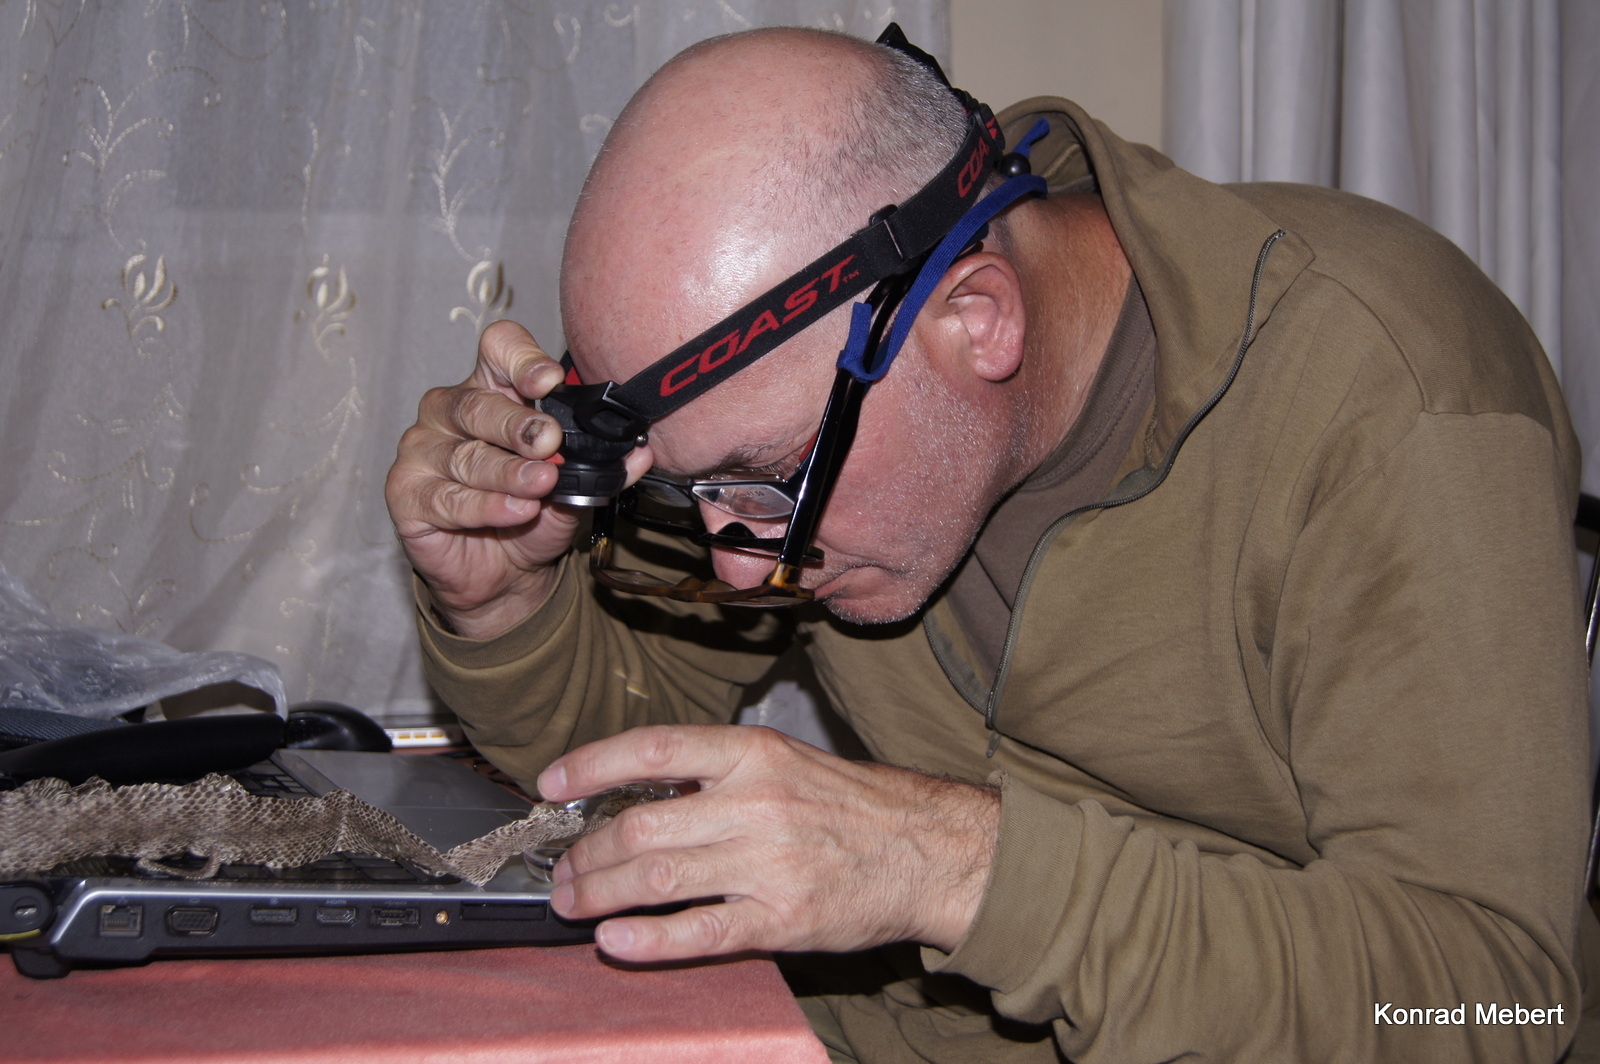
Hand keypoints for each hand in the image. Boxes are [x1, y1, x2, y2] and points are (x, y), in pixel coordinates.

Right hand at [384, 321, 651, 638]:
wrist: (506, 576)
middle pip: (478, 403)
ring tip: (542, 486)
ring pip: (466, 456)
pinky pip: (445, 496)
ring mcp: (422, 450)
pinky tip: (515, 511)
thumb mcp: (577, 487)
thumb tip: (642, 450)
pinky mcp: (406, 493)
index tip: (550, 381)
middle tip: (549, 442)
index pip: (498, 350)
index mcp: (493, 390)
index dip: (522, 359)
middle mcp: (450, 411)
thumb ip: (604, 465)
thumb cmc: (533, 514)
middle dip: (518, 424)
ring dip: (508, 473)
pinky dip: (485, 506)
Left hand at [537, 724, 999, 961]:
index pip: (653, 749)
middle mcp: (755, 802)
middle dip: (586, 852)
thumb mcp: (786, 761)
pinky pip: (699, 931)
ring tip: (574, 904)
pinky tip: (615, 941)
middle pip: (640, 825)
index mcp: (753, 753)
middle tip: (564, 870)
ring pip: (656, 876)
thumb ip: (717, 772)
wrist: (928, 849)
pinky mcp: (781, 918)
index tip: (552, 785)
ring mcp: (767, 862)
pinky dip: (648, 940)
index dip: (592, 765)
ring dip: (600, 894)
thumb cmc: (851, 806)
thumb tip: (638, 790)